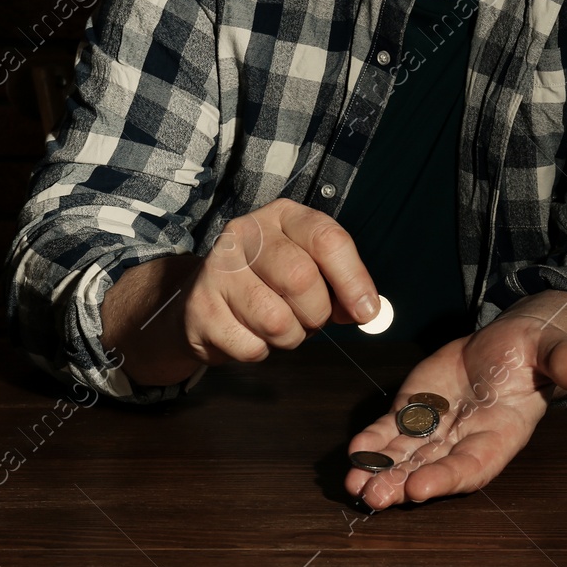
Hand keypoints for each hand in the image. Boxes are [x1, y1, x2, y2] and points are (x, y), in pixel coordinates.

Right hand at [179, 197, 380, 363]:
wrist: (203, 299)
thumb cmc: (269, 283)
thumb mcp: (310, 268)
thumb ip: (341, 284)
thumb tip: (366, 310)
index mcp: (283, 216)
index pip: (327, 239)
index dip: (353, 279)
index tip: (365, 311)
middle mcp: (246, 232)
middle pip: (301, 279)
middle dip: (316, 314)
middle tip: (309, 318)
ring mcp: (217, 268)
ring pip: (275, 320)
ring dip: (289, 337)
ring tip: (278, 325)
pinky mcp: (200, 307)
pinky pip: (250, 346)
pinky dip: (260, 351)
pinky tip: (249, 332)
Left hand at [344, 292, 566, 509]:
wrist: (511, 343)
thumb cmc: (536, 351)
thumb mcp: (554, 350)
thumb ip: (564, 361)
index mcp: (500, 433)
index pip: (472, 464)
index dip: (446, 477)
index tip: (419, 487)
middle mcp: (465, 439)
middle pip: (431, 468)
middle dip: (402, 483)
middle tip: (374, 496)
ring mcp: (437, 427)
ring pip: (405, 456)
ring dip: (380, 471)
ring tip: (355, 483)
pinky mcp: (416, 408)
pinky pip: (390, 430)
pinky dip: (371, 442)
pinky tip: (353, 452)